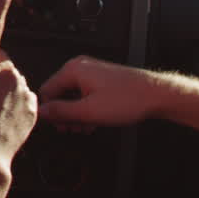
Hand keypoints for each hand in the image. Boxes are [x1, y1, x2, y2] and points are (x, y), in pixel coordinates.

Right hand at [38, 55, 163, 128]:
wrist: (156, 94)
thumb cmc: (128, 99)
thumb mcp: (89, 111)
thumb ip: (61, 112)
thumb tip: (42, 112)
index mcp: (73, 70)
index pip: (47, 91)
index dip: (50, 112)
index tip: (58, 125)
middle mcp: (80, 67)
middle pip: (59, 94)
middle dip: (65, 114)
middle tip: (72, 129)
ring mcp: (91, 72)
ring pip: (73, 96)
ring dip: (76, 114)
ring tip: (85, 127)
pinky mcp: (100, 79)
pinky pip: (84, 94)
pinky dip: (86, 109)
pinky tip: (93, 122)